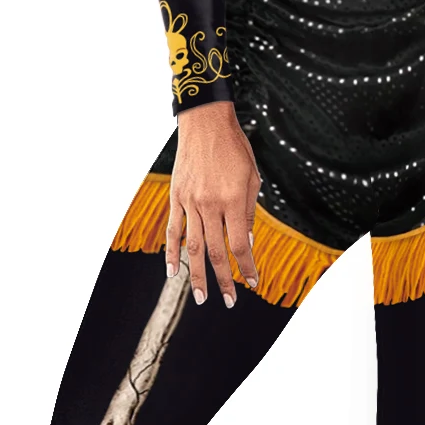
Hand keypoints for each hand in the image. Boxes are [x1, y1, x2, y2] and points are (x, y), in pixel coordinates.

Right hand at [167, 101, 262, 307]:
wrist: (205, 123)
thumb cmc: (234, 148)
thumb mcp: (252, 178)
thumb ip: (248, 213)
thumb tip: (246, 243)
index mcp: (233, 200)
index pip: (240, 244)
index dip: (248, 266)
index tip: (253, 282)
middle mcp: (210, 204)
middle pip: (217, 251)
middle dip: (225, 280)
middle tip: (230, 301)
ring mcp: (190, 202)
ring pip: (193, 247)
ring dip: (198, 275)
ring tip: (202, 297)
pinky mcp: (176, 197)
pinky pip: (173, 230)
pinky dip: (171, 253)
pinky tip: (171, 272)